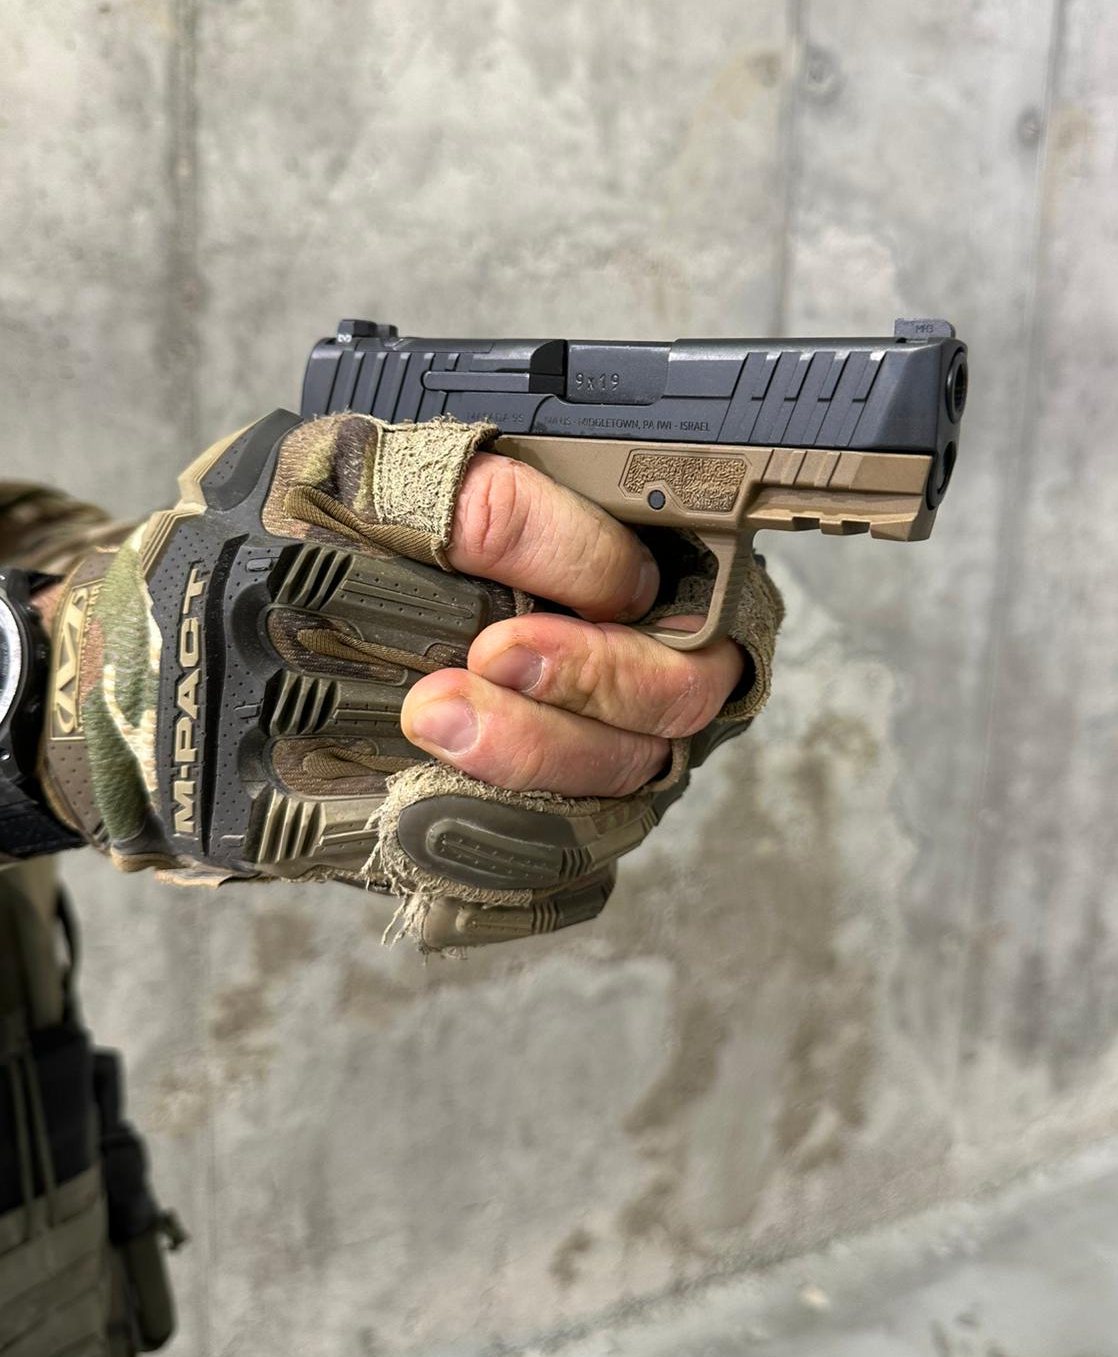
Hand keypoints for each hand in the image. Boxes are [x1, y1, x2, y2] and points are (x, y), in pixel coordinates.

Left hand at [38, 411, 780, 947]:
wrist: (177, 671)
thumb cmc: (268, 558)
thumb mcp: (354, 483)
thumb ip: (469, 498)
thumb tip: (562, 546)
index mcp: (593, 561)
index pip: (700, 598)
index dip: (633, 623)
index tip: (526, 623)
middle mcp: (602, 660)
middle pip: (678, 704)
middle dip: (589, 689)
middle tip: (472, 671)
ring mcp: (568, 754)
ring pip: (625, 789)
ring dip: (533, 763)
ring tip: (424, 721)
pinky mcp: (514, 834)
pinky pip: (561, 873)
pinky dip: (502, 854)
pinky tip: (423, 815)